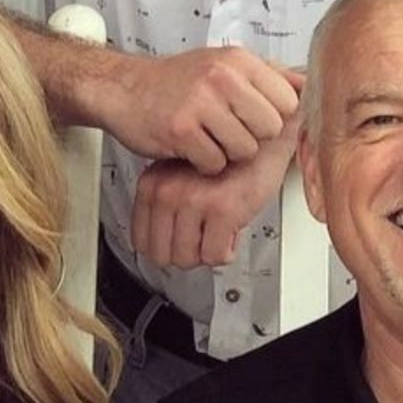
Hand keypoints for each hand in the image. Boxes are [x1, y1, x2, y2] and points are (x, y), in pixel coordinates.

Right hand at [110, 48, 301, 173]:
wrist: (125, 89)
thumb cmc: (175, 81)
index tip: (256, 120)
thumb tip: (307, 83)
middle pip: (270, 128)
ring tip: (209, 138)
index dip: (276, 117)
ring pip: (245, 150)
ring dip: (228, 154)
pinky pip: (215, 163)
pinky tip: (192, 148)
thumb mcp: (224, 64)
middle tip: (229, 131)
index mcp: (238, 60)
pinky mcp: (181, 130)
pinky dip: (205, 164)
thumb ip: (267, 75)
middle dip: (253, 138)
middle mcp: (222, 77)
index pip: (288, 100)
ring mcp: (200, 102)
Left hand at [131, 132, 297, 267]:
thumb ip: (164, 204)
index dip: (164, 248)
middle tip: (201, 240)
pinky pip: (215, 256)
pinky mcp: (222, 210)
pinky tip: (231, 231)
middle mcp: (167, 191)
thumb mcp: (180, 175)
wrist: (261, 143)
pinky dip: (225, 250)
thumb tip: (157, 242)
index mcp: (151, 183)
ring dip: (206, 252)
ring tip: (217, 232)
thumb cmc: (225, 160)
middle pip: (162, 256)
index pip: (140, 240)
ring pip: (188, 259)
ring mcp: (193, 200)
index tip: (177, 243)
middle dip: (185, 254)